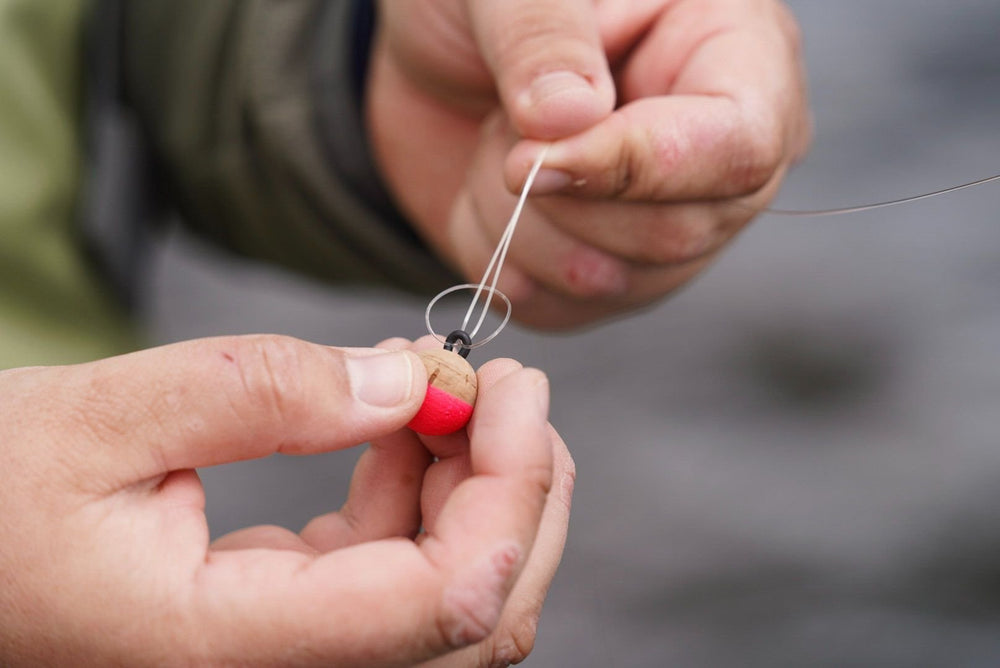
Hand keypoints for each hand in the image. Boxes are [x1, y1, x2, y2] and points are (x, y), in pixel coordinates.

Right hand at [0, 335, 573, 665]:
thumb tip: (410, 381)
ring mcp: (286, 649)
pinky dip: (417, 484)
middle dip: (516, 488)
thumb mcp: (108, 416)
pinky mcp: (283, 613)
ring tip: (444, 380)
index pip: (446, 603)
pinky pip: (391, 560)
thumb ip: (269, 394)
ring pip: (445, 589)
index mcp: (232, 647)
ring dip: (472, 479)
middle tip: (506, 380)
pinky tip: (396, 414)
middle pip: (475, 614)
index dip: (510, 493)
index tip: (514, 389)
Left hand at [369, 0, 810, 327]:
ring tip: (497, 146)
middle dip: (557, 197)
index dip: (634, 167)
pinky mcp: (613, 272)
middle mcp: (720, 151)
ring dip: (518, 222)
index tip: (531, 156)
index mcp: (734, 51)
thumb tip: (573, 119)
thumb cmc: (489, 5)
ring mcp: (673, 221)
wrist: (440, 59)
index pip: (736, 147)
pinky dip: (500, 258)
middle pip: (676, 233)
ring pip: (613, 281)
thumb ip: (542, 33)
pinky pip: (561, 308)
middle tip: (503, 126)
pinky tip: (489, 198)